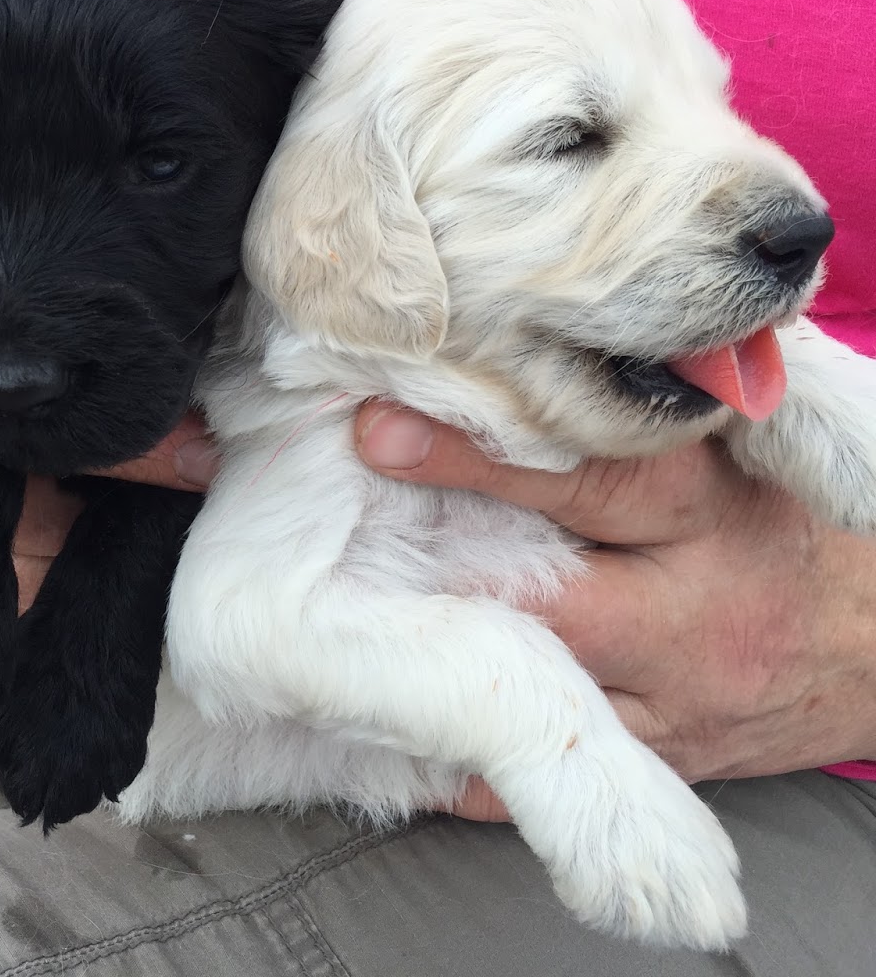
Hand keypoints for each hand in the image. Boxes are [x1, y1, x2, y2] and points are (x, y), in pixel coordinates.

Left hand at [355, 402, 875, 820]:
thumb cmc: (791, 520)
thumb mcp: (751, 448)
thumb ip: (664, 399)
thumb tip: (558, 342)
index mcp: (716, 511)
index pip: (600, 475)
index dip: (483, 453)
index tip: (380, 429)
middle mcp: (696, 612)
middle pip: (553, 600)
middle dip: (438, 579)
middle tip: (331, 550)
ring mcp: (678, 702)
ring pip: (542, 701)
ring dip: (440, 678)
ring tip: (333, 650)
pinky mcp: (665, 761)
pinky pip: (551, 780)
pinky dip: (470, 767)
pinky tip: (394, 739)